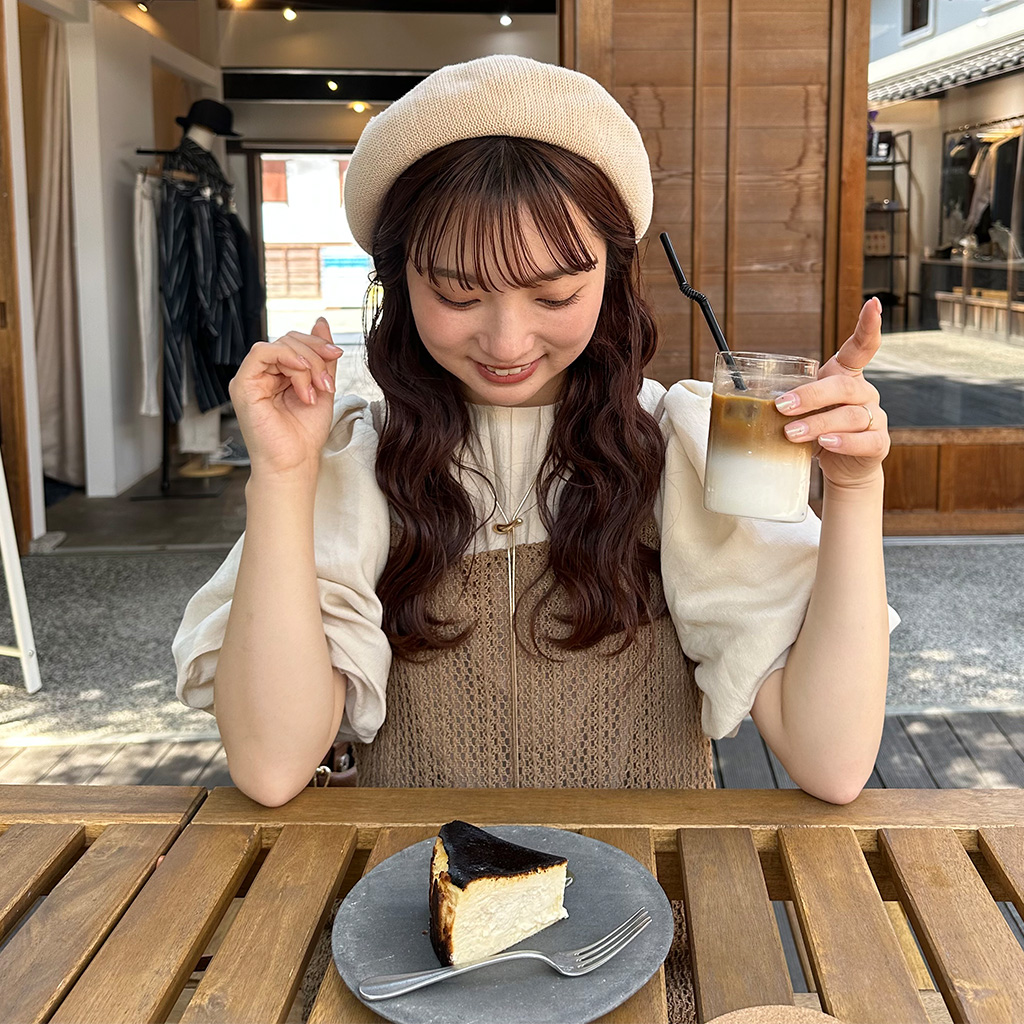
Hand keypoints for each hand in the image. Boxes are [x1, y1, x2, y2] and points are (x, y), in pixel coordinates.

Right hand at [228, 318, 342, 479]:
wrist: (294, 463)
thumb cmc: (305, 434)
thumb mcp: (322, 387)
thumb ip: (322, 357)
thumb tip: (321, 322)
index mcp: (277, 375)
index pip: (294, 342)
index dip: (317, 343)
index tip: (337, 354)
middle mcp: (261, 375)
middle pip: (288, 340)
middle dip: (314, 355)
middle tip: (327, 382)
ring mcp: (250, 379)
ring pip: (278, 345)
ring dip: (306, 363)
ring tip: (316, 390)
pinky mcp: (243, 385)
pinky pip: (262, 353)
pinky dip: (287, 359)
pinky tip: (302, 377)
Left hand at [774, 297, 890, 489]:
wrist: (841, 467)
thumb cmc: (817, 431)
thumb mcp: (800, 410)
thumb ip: (783, 397)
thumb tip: (737, 392)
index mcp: (845, 377)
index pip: (862, 347)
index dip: (868, 325)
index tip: (872, 303)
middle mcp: (864, 393)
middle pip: (843, 387)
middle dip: (810, 395)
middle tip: (782, 406)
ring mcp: (874, 418)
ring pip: (850, 415)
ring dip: (817, 423)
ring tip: (791, 434)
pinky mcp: (877, 443)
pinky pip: (865, 440)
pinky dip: (843, 442)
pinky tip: (826, 444)